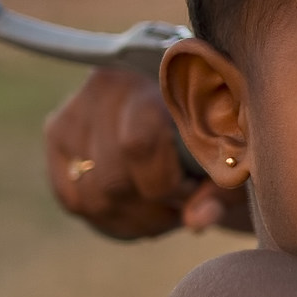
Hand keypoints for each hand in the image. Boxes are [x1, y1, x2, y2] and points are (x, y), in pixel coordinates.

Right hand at [44, 68, 250, 239]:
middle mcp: (107, 87)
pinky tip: (141, 214)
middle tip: (182, 205)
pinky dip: (110, 219)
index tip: (194, 189)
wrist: (196, 95)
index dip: (166, 183)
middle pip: (111, 179)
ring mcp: (75, 111)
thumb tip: (196, 221)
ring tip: (167, 211)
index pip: (138, 143)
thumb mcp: (237, 156)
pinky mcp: (58, 135)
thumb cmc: (227, 130)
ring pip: (89, 196)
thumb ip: (221, 188)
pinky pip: (73, 198)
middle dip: (152, 208)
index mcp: (160, 75)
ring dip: (133, 219)